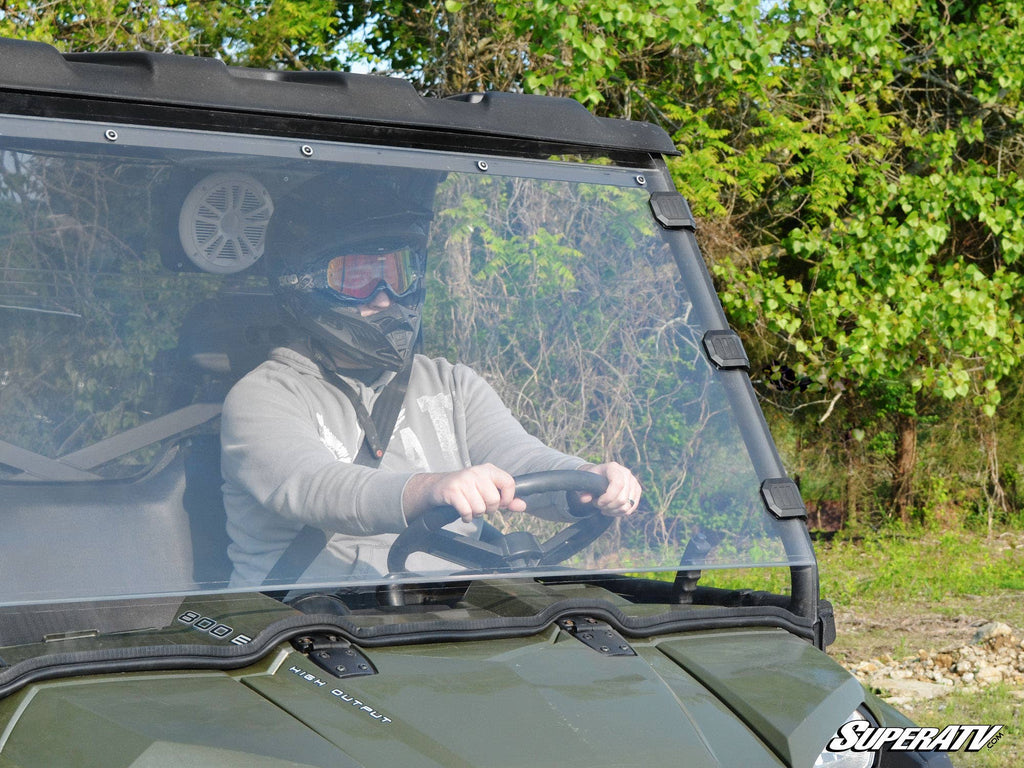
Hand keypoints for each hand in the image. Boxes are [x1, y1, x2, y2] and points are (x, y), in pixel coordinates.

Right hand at [404, 464, 527, 523]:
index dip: (508, 498)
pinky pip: (467, 511)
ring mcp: (464, 481)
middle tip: (481, 506)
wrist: (437, 487)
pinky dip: (466, 517)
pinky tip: (463, 513)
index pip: (509, 482)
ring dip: (476, 514)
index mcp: (489, 470)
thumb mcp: (488, 490)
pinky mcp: (452, 490)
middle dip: (489, 509)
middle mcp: (477, 472)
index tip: (501, 503)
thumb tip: (522, 505)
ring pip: (480, 507)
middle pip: (494, 499)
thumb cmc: (466, 489)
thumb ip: (507, 499)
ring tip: (470, 508)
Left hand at [574, 462, 641, 516]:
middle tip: (598, 505)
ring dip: (613, 511)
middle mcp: (626, 473)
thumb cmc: (593, 478)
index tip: (598, 502)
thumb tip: (584, 499)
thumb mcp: (587, 481)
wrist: (601, 476)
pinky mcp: (637, 491)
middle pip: (622, 498)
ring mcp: (633, 482)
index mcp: (613, 468)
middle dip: (608, 506)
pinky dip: (620, 513)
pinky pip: (631, 508)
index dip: (608, 498)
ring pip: (627, 506)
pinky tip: (611, 510)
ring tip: (603, 508)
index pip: (617, 484)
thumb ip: (585, 490)